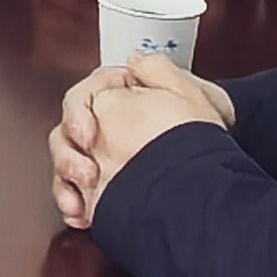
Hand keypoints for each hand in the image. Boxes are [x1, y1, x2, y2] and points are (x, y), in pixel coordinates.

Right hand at [48, 58, 235, 229]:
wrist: (211, 162)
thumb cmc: (200, 126)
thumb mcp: (186, 91)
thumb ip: (158, 70)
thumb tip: (133, 62)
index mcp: (114, 100)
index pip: (81, 98)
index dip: (78, 114)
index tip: (88, 134)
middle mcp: (99, 127)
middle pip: (65, 134)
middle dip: (68, 157)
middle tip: (87, 173)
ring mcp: (97, 157)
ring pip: (64, 165)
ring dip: (66, 184)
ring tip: (81, 202)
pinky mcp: (98, 186)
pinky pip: (73, 194)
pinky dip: (73, 204)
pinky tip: (81, 214)